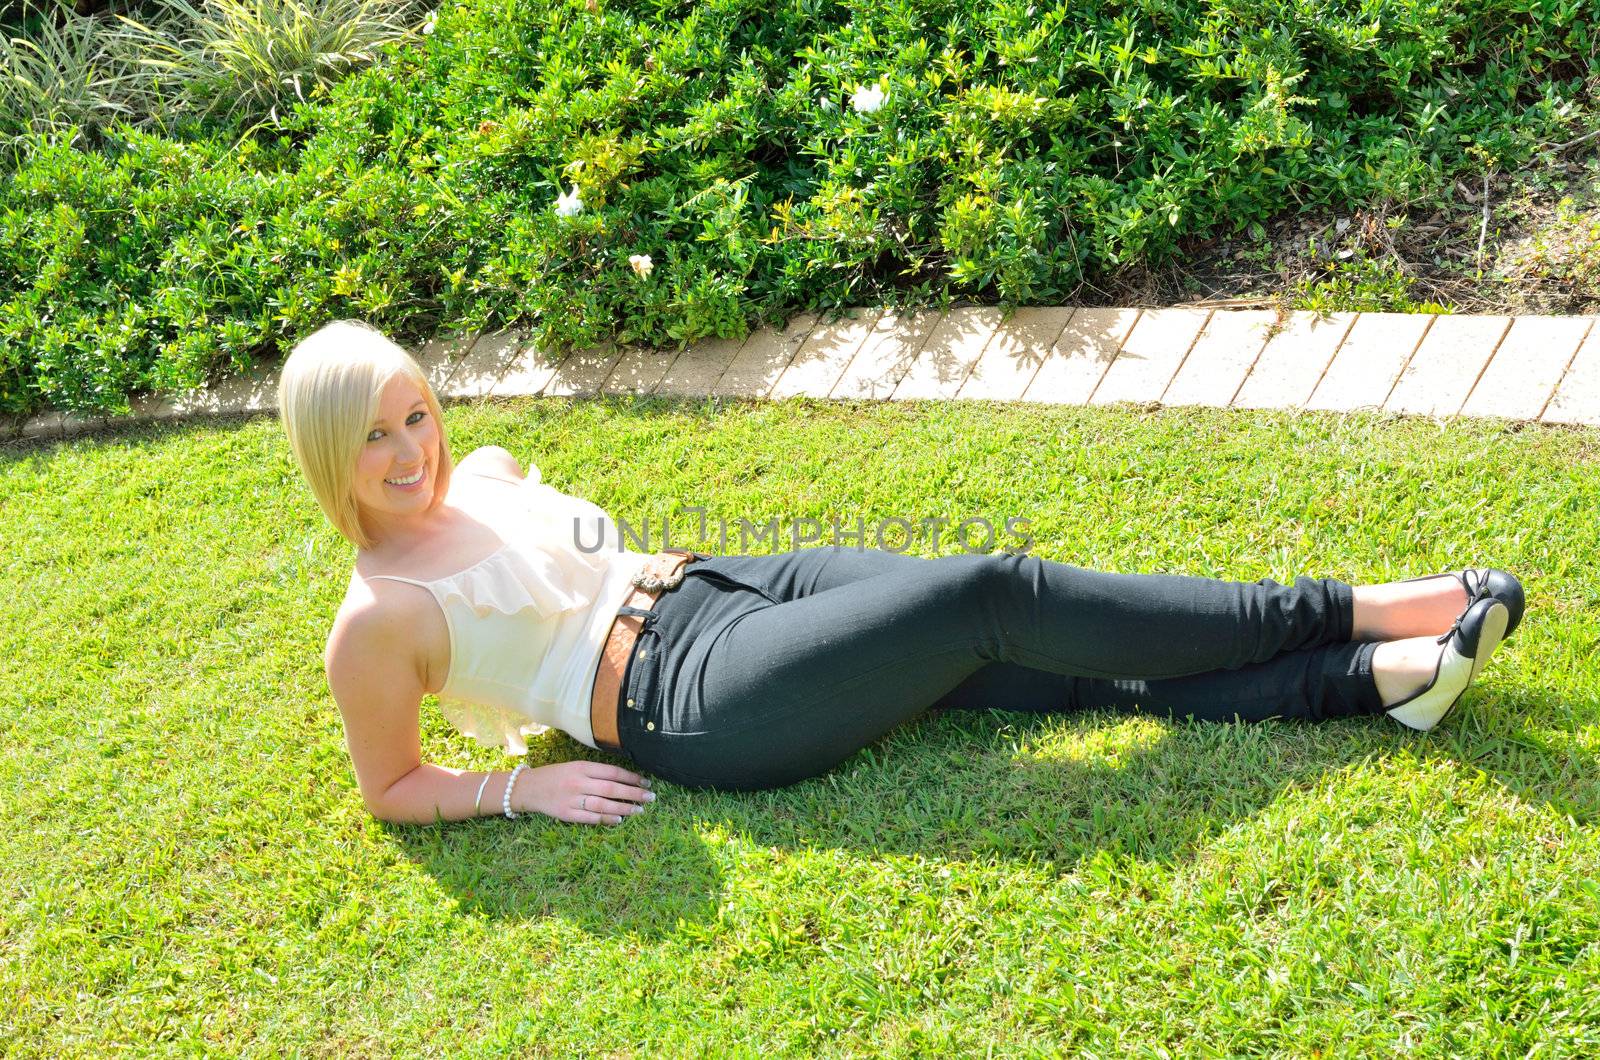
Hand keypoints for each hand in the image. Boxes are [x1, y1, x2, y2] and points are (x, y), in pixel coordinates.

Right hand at [517, 761, 655, 824]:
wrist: (529, 788)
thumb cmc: (557, 776)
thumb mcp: (575, 766)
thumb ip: (596, 772)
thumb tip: (624, 780)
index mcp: (581, 767)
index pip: (612, 772)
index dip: (631, 777)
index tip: (646, 782)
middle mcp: (578, 782)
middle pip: (611, 789)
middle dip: (633, 793)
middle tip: (650, 797)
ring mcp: (571, 799)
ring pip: (603, 805)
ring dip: (623, 808)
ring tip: (639, 810)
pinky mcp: (566, 814)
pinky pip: (589, 818)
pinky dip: (605, 819)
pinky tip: (619, 820)